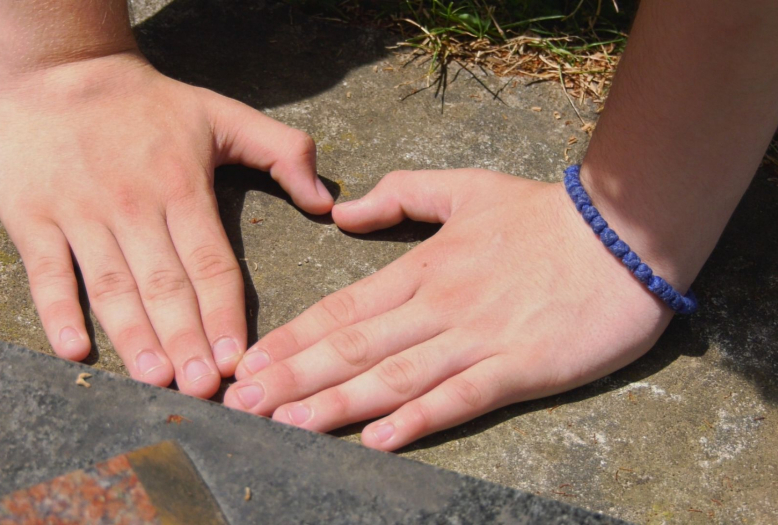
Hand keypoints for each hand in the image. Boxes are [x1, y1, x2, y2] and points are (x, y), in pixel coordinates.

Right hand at [0, 52, 332, 396]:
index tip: (237, 360)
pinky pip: (47, 273)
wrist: (61, 71)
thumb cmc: (148, 102)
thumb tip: (326, 201)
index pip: (210, 263)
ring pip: (112, 286)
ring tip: (156, 380)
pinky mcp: (33, 218)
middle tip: (203, 390)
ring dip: (134, 336)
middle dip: (186, 340)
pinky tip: (75, 351)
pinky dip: (58, 312)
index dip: (225, 314)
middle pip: (165, 285)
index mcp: (181, 186)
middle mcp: (133, 205)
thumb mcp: (224, 113)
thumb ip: (283, 151)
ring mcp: (80, 213)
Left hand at [223, 168, 673, 449]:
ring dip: (337, 403)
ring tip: (287, 425)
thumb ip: (401, 193)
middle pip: (354, 347)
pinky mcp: (520, 367)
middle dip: (293, 377)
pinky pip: (460, 397)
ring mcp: (478, 338)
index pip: (343, 307)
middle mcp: (440, 306)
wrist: (625, 232)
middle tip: (241, 404)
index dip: (292, 337)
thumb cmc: (543, 212)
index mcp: (424, 267)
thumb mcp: (465, 187)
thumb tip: (343, 211)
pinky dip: (418, 419)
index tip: (249, 362)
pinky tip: (378, 439)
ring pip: (394, 376)